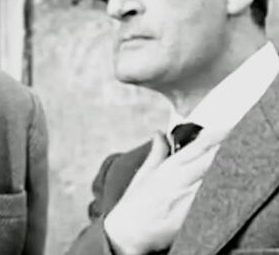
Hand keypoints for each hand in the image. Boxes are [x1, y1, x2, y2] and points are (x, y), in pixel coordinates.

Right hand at [104, 128, 225, 254]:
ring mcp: (185, 198)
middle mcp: (178, 180)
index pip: (196, 147)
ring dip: (222, 168)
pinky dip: (217, 192)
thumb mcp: (144, 174)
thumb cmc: (135, 203)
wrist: (127, 231)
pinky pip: (209, 201)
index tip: (226, 128)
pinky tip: (223, 187)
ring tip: (231, 161)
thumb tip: (159, 133)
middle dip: (223, 149)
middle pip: (209, 160)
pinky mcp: (190, 217)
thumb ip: (157, 152)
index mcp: (168, 168)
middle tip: (233, 142)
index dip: (213, 136)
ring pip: (212, 178)